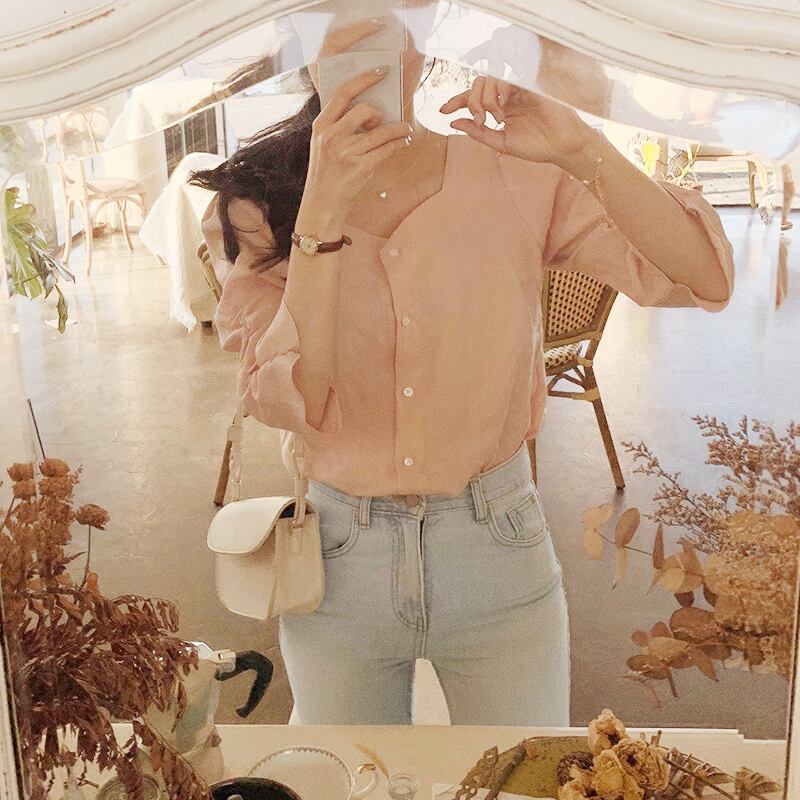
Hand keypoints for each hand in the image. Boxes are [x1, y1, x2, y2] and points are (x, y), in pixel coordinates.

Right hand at [302, 20, 412, 215]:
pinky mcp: (361, 167)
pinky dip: (398, 144)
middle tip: (384, 119)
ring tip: (405, 130)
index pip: (344, 93)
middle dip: (379, 112)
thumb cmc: (326, 171)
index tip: (382, 71)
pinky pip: (387, 149)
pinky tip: (402, 143)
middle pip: (364, 110)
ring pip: (381, 131)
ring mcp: (346, 152)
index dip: (365, 78)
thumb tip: (367, 107)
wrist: (323, 202)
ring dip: (398, 129)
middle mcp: (332, 137)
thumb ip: (337, 124)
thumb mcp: (322, 143)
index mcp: (321, 125)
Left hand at [439, 76, 593, 168]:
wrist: (561, 145)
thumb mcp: (501, 143)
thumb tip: (454, 122)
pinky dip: (497, 94)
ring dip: (484, 100)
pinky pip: (504, 80)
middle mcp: (505, 98)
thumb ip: (478, 133)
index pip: (472, 100)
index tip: (442, 110)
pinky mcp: (527, 85)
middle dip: (470, 101)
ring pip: (487, 81)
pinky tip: (502, 110)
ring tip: (494, 118)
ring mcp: (516, 90)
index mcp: (498, 110)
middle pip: (476, 86)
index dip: (456, 101)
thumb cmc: (536, 146)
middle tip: (479, 120)